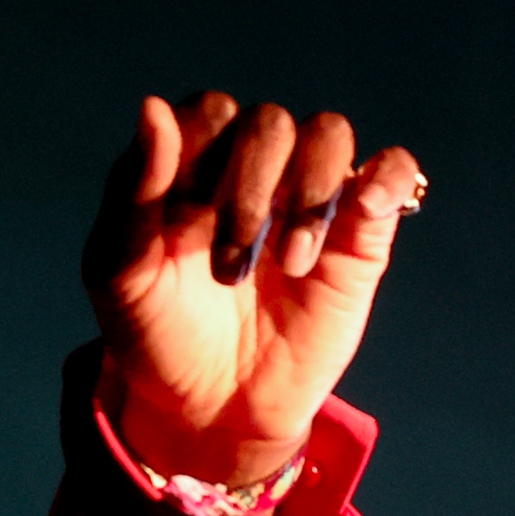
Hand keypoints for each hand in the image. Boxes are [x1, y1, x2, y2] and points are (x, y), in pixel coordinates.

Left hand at [82, 92, 423, 490]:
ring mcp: (309, 196)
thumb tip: (152, 107)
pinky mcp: (361, 233)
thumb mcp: (120, 276)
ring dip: (308, 193)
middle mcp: (253, 168)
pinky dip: (387, 179)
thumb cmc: (159, 336)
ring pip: (328, 134)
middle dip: (248, 193)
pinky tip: (364, 210)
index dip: (202, 158)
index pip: (211, 111)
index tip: (185, 224)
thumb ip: (130, 193)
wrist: (212, 408)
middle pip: (269, 123)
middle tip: (229, 271)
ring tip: (289, 265)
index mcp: (190, 165)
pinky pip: (393, 171)